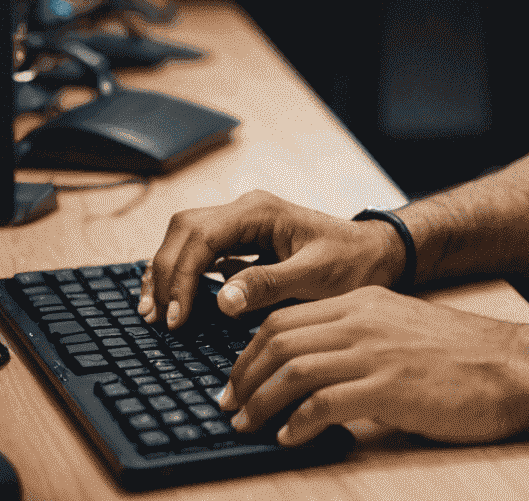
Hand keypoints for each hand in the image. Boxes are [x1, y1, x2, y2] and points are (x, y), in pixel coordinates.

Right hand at [142, 190, 405, 328]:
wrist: (374, 255)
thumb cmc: (351, 263)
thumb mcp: (315, 277)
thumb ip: (269, 285)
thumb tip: (222, 301)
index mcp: (261, 211)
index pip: (203, 237)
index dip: (184, 277)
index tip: (178, 318)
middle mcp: (247, 210)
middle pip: (186, 230)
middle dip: (166, 272)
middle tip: (158, 318)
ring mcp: (243, 223)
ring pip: (186, 237)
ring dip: (167, 270)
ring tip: (153, 312)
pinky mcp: (242, 241)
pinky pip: (199, 250)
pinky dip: (181, 272)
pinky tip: (173, 299)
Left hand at [217, 287, 528, 446]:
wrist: (510, 366)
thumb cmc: (460, 356)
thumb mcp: (402, 330)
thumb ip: (361, 338)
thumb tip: (314, 371)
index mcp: (364, 302)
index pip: (286, 318)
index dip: (250, 353)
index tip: (237, 380)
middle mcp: (363, 320)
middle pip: (280, 341)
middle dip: (244, 377)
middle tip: (230, 406)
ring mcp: (375, 352)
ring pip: (294, 370)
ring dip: (261, 402)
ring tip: (248, 426)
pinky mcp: (389, 387)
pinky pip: (324, 403)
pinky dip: (298, 424)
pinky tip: (290, 438)